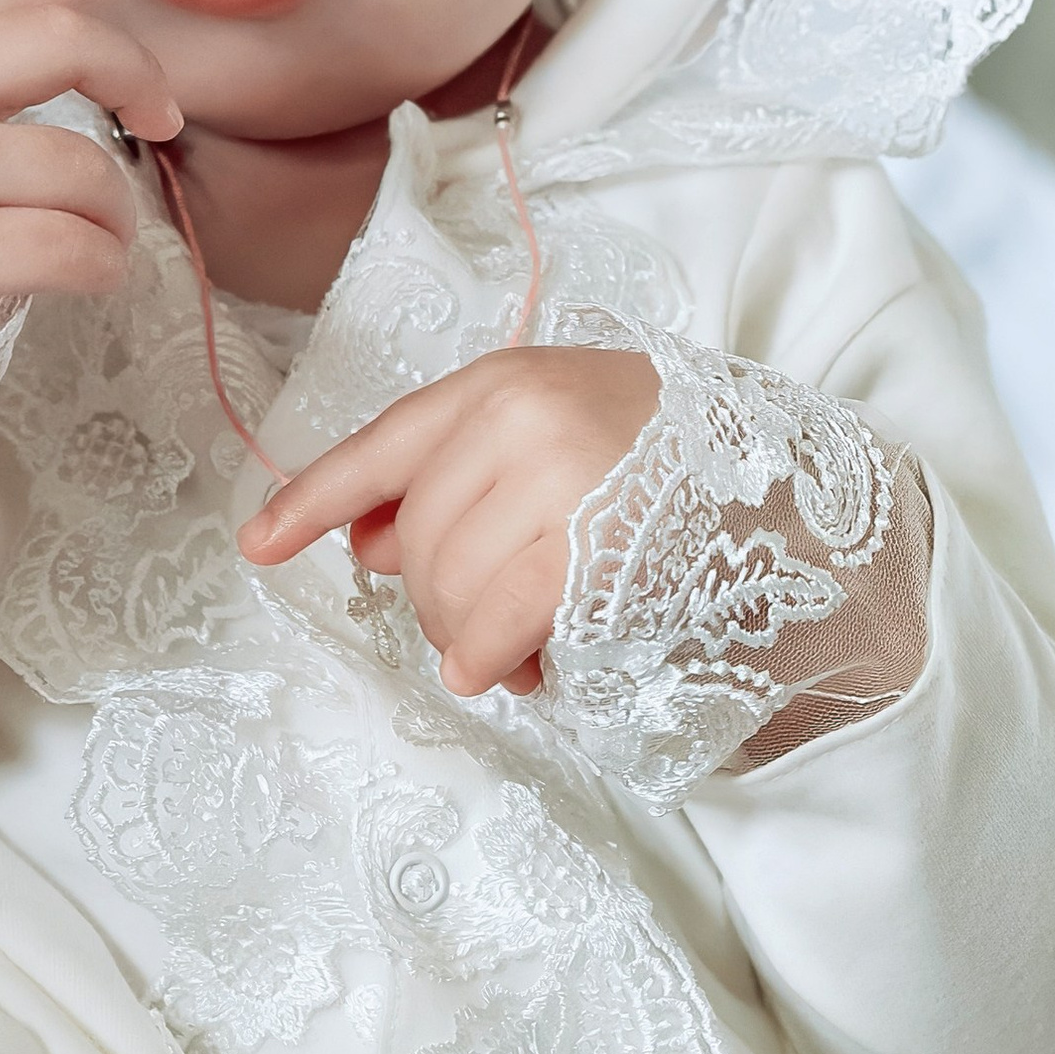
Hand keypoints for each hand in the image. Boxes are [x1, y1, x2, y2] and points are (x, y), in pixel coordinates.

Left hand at [239, 345, 659, 698]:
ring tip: (523, 647)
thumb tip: (370, 545)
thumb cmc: (675, 467)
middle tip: (491, 625)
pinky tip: (508, 671)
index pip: (385, 444)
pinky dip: (487, 658)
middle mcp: (520, 417)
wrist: (799, 493)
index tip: (255, 545)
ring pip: (448, 588)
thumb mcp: (563, 437)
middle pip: (417, 537)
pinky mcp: (590, 552)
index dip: (312, 499)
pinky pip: (494, 625)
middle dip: (438, 598)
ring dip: (471, 637)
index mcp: (507, 381)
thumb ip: (465, 477)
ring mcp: (555, 481)